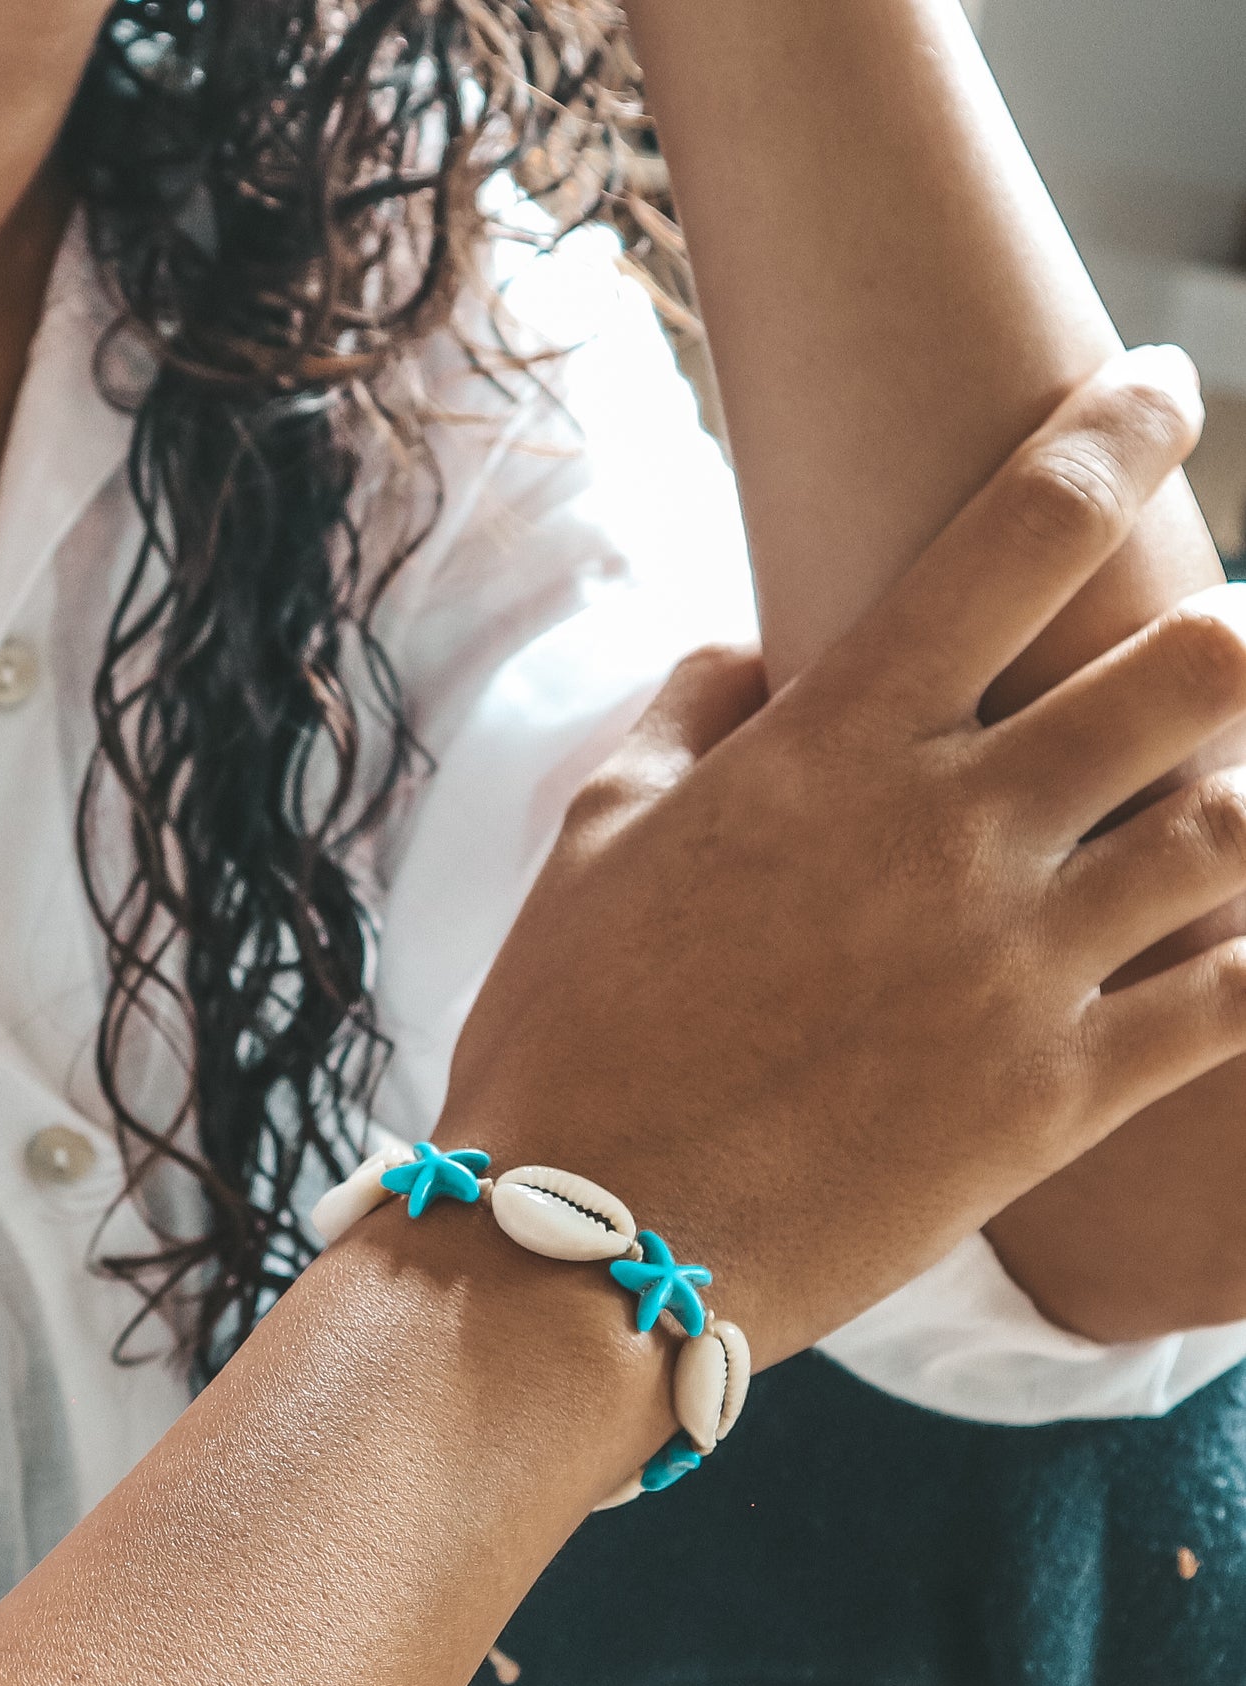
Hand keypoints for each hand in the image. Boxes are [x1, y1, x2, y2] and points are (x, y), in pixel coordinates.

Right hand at [439, 346, 1245, 1364]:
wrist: (581, 1240)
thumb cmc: (570, 1027)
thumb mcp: (597, 835)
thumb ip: (689, 714)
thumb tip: (747, 650)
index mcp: (837, 742)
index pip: (1021, 532)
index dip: (1115, 429)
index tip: (1161, 382)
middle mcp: (953, 831)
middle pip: (1188, 669)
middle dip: (1238, 626)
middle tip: (1232, 629)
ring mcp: (1019, 968)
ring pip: (1232, 831)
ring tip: (1239, 782)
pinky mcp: (1053, 1099)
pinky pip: (1230, 1005)